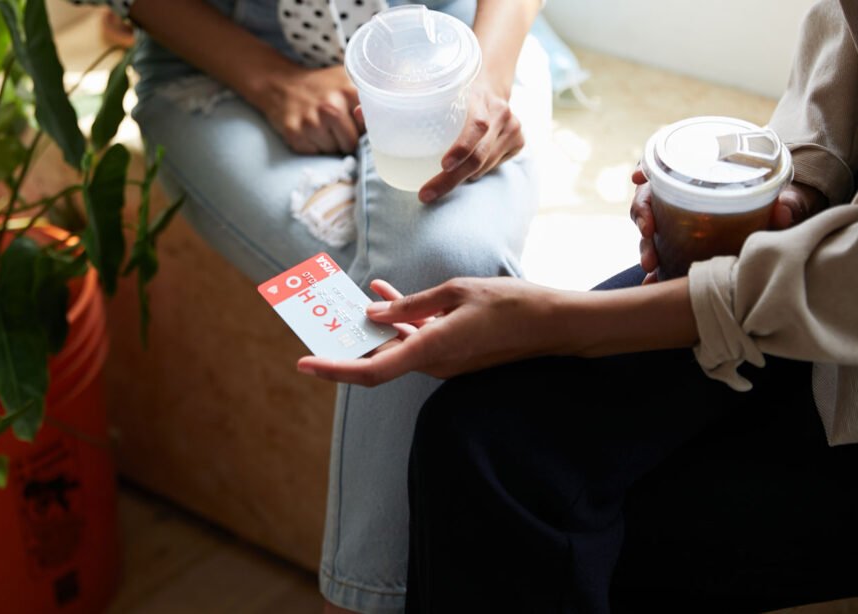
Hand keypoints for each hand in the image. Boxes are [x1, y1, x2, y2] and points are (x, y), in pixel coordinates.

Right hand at [254, 65, 361, 154]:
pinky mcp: (294, 133)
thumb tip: (382, 122)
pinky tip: (308, 131)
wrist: (282, 85)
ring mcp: (311, 121)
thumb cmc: (322, 88)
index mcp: (349, 91)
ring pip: (333, 152)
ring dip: (330, 144)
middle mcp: (331, 106)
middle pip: (351, 144)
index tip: (357, 125)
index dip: (364, 130)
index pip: (369, 128)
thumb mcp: (348, 83)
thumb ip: (369, 102)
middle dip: (346, 140)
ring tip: (321, 127)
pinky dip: (314, 147)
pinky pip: (315, 154)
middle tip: (334, 125)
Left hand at [297, 277, 561, 386]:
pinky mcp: (453, 353)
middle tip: (319, 321)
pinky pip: (416, 340)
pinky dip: (399, 322)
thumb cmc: (509, 304)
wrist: (552, 324)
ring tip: (348, 298)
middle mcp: (433, 363)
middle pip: (378, 360)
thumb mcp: (456, 292)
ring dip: (372, 327)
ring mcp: (444, 361)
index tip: (305, 363)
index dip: (334, 370)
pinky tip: (385, 295)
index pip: (371, 370)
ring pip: (395, 347)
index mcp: (431, 350)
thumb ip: (412, 304)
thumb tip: (373, 314)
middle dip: (346, 344)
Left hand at [418, 77, 523, 203]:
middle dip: (450, 179)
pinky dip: (475, 173)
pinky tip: (462, 172)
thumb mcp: (439, 89)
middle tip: (426, 194)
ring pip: (484, 166)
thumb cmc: (456, 92)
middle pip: (478, 155)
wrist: (491, 84)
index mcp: (480, 97)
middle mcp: (501, 113)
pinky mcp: (519, 142)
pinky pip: (493, 167)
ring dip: (460, 179)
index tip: (443, 165)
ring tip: (436, 186)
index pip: (476, 126)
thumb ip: (409, 101)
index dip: (461, 148)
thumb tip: (362, 113)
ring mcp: (513, 128)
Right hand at [629, 168, 827, 282]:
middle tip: (648, 231)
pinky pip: (660, 256)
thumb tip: (783, 210)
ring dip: (645, 246)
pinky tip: (650, 282)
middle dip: (643, 215)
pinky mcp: (680, 247)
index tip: (638, 179)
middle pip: (649, 199)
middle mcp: (683, 197)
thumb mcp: (785, 201)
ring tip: (649, 265)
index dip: (646, 169)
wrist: (782, 227)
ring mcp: (678, 223)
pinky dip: (654, 269)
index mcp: (701, 176)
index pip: (665, 166)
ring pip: (649, 230)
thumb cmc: (778, 204)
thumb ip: (786, 204)